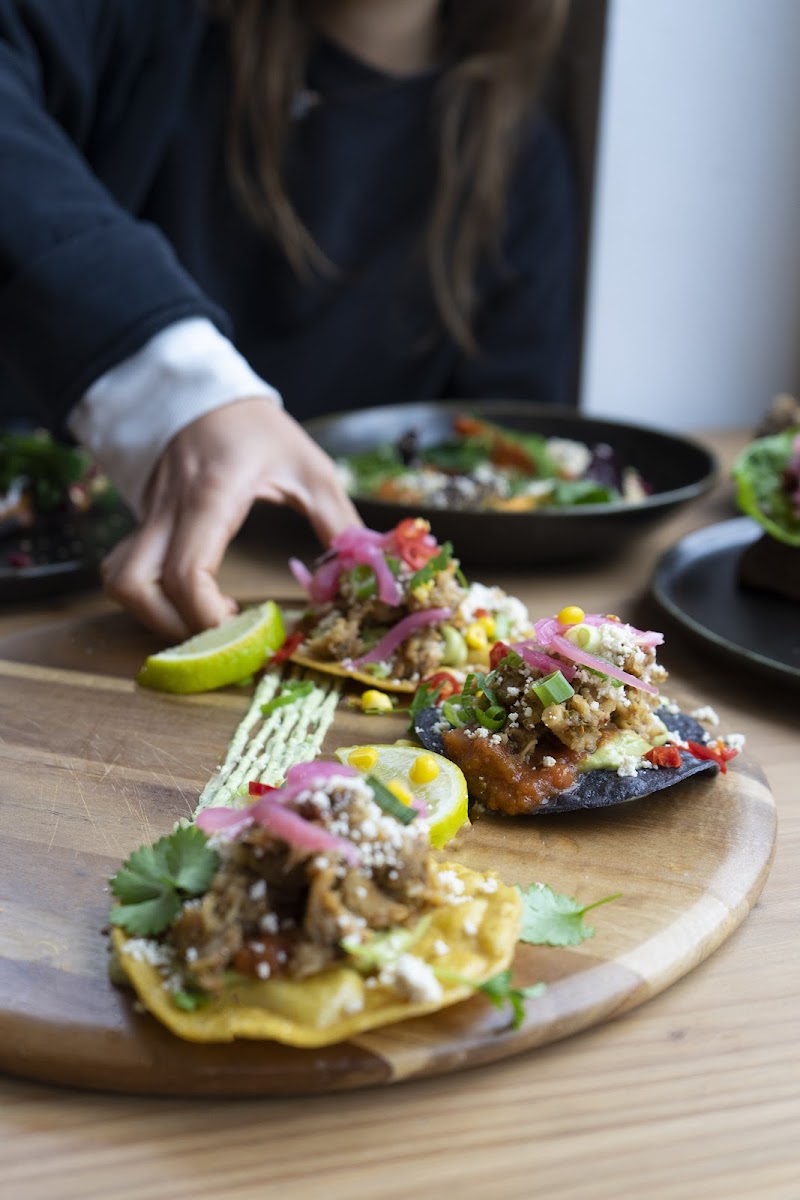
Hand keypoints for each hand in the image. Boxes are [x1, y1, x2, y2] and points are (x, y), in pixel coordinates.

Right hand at [101, 397, 359, 639]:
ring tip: (205, 619)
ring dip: (153, 614)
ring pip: (118, 581)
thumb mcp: (310, 469)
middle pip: (132, 586)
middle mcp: (168, 512)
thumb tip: (357, 572)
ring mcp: (148, 518)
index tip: (243, 632)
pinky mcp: (143, 523)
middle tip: (221, 634)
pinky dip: (149, 595)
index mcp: (209, 498)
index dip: (206, 617)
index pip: (185, 574)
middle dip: (171, 626)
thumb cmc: (258, 431)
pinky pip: (127, 568)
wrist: (205, 394)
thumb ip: (337, 522)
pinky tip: (192, 596)